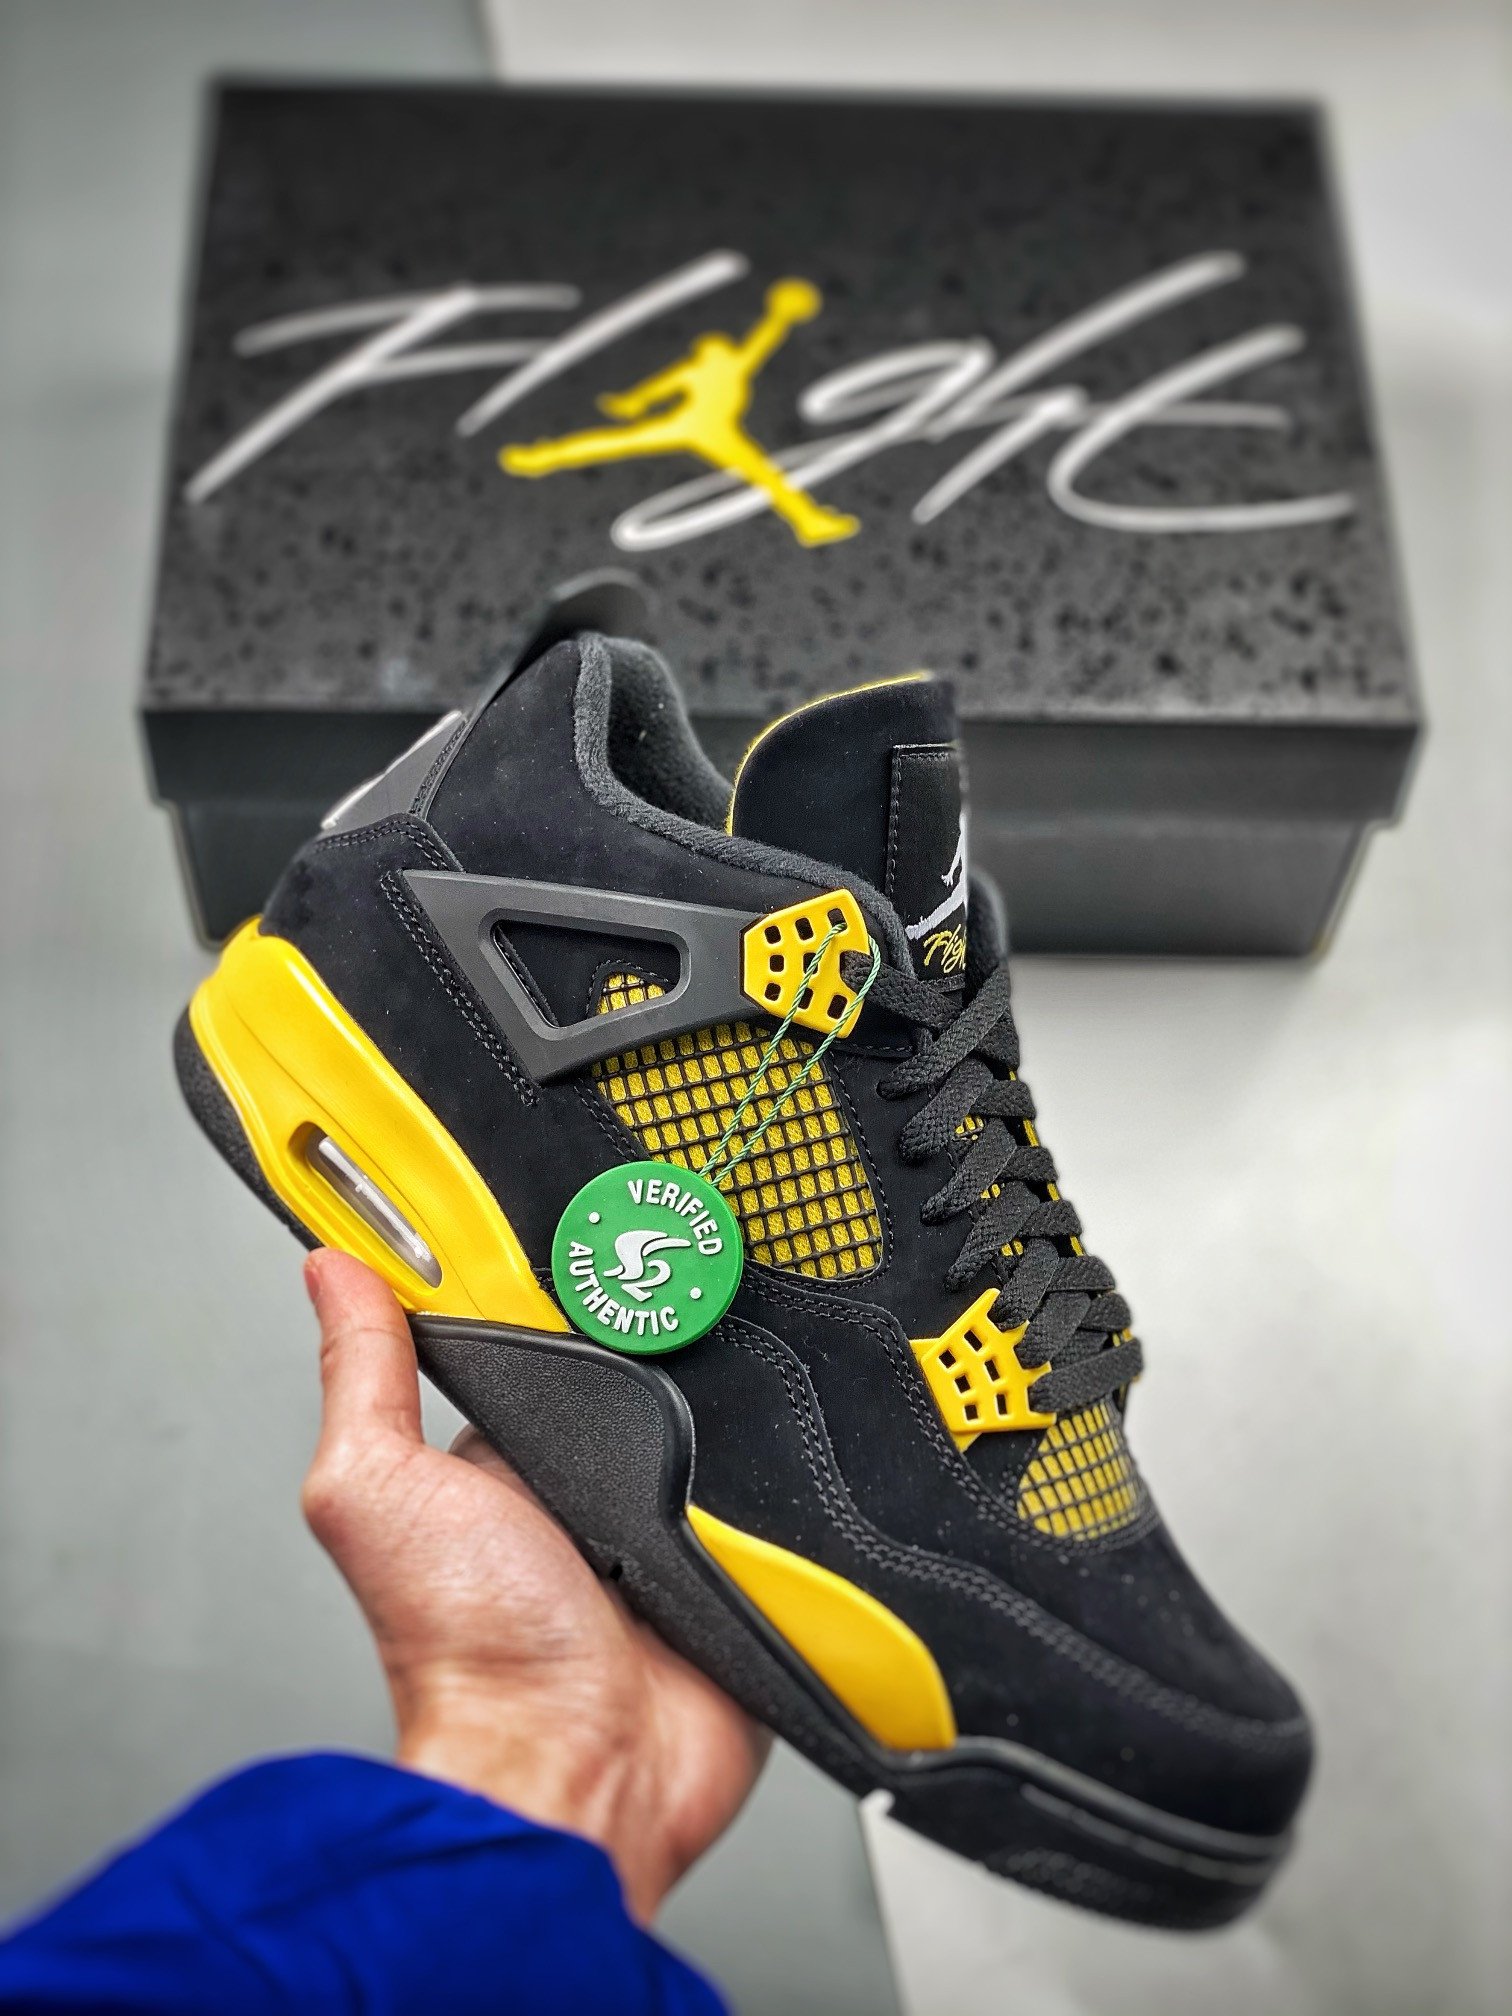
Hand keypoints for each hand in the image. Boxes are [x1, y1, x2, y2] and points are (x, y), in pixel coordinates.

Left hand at [300, 1249, 768, 1919]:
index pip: (543, 1333)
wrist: (577, 1771)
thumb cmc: (463, 1653)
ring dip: (734, 1397)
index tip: (591, 1204)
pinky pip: (783, 1494)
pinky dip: (791, 1469)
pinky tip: (790, 1432)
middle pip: (648, 1364)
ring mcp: (674, 1525)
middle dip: (670, 1323)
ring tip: (740, 1355)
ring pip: (724, 1420)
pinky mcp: (744, 1565)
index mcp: (508, 1455)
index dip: (563, 1274)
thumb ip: (363, 1381)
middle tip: (687, 1271)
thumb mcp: (377, 1491)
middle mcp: (590, 1486)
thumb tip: (331, 1270)